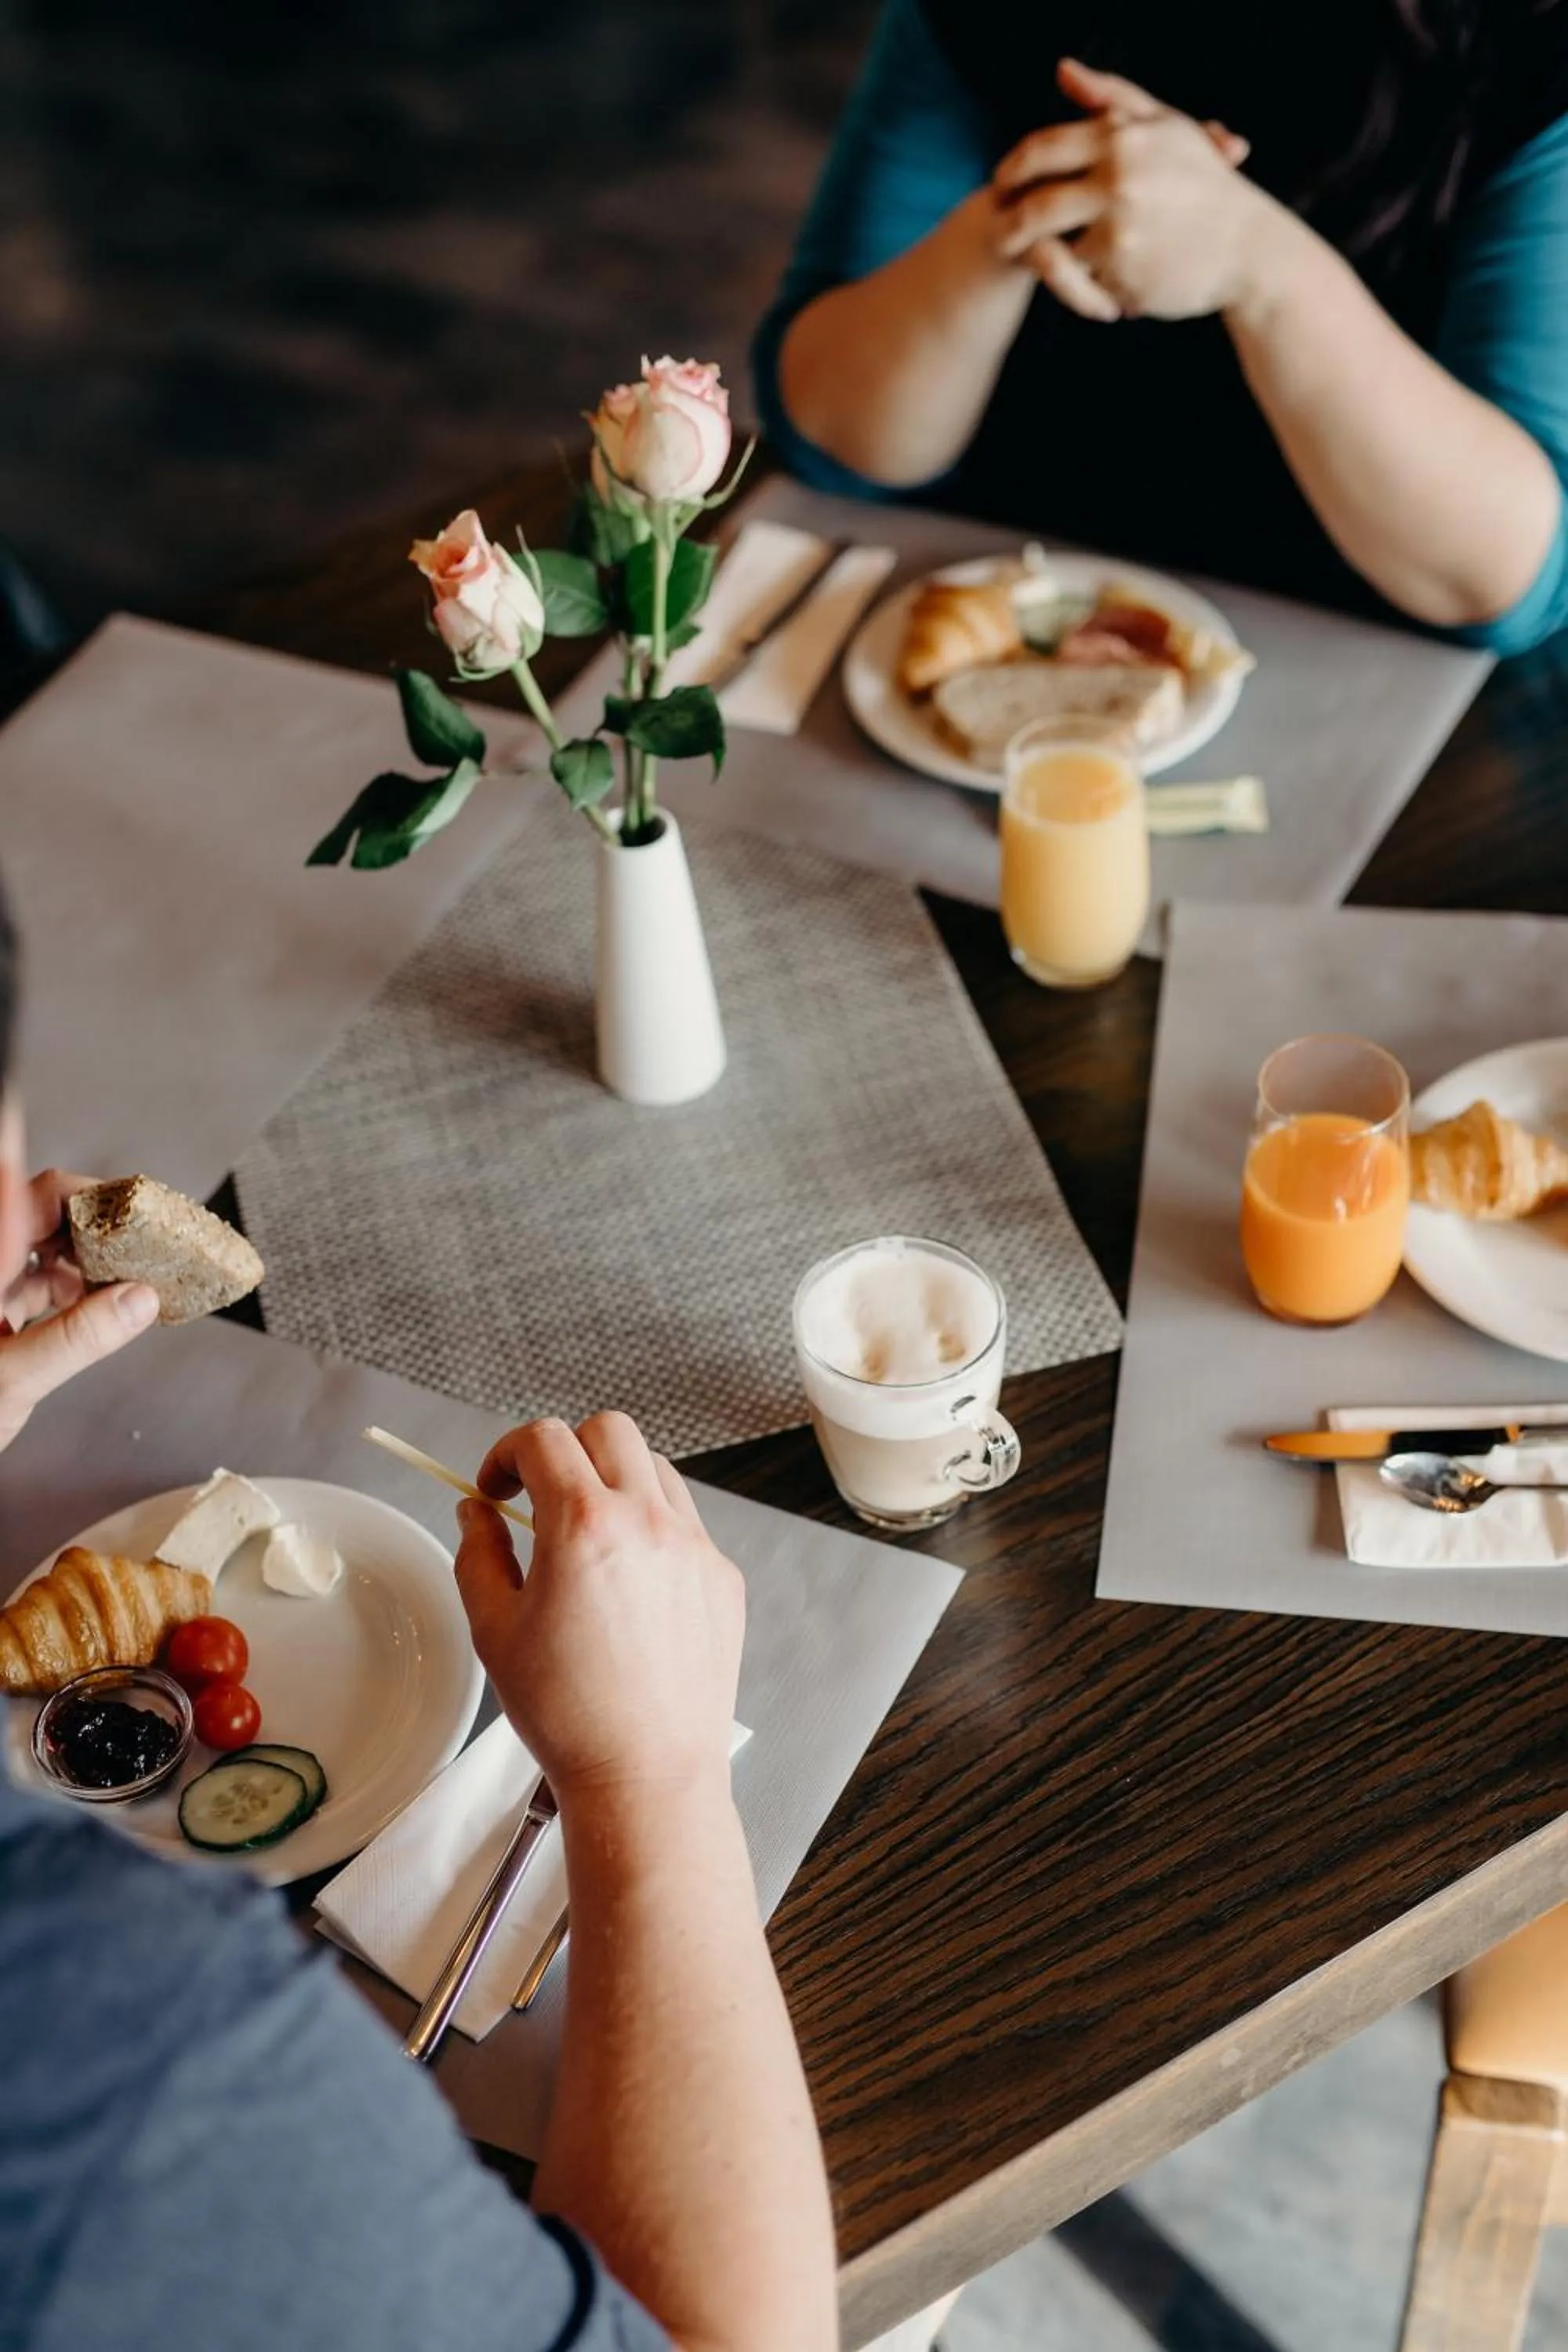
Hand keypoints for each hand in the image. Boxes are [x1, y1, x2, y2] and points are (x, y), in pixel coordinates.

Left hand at [0, 1171, 158, 1450]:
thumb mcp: (12, 1380)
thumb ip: (76, 1338)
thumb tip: (138, 1300)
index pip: (41, 1195)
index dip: (89, 1192)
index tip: (136, 1206)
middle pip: (46, 1213)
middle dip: (99, 1224)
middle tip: (146, 1245)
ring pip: (46, 1246)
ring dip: (91, 1256)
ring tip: (134, 1278)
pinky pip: (42, 1281)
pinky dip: (78, 1286)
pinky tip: (107, 1305)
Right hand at [454, 1413, 744, 1807]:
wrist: (647, 1774)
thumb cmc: (567, 1713)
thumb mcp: (494, 1630)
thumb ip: (478, 1554)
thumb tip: (476, 1512)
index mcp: (584, 1525)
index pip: (545, 1438)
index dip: (507, 1453)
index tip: (496, 1488)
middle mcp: (649, 1521)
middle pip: (608, 1431)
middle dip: (565, 1451)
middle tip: (539, 1499)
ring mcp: (695, 1546)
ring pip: (654, 1470)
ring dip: (613, 1483)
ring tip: (586, 1540)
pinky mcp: (722, 1577)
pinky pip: (685, 1522)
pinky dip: (651, 1529)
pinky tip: (628, 1584)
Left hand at [992, 58, 1270, 322]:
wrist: (1249, 248)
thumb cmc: (1205, 183)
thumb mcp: (1165, 128)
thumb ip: (1111, 97)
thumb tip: (1062, 71)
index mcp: (1122, 140)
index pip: (1042, 150)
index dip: (1012, 168)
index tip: (1000, 182)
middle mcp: (1117, 183)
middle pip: (1036, 207)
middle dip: (1010, 221)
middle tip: (998, 229)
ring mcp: (1120, 233)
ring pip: (1054, 251)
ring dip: (1039, 256)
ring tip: (1032, 256)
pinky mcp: (1123, 277)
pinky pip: (1078, 286)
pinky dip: (1075, 286)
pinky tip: (1075, 279)